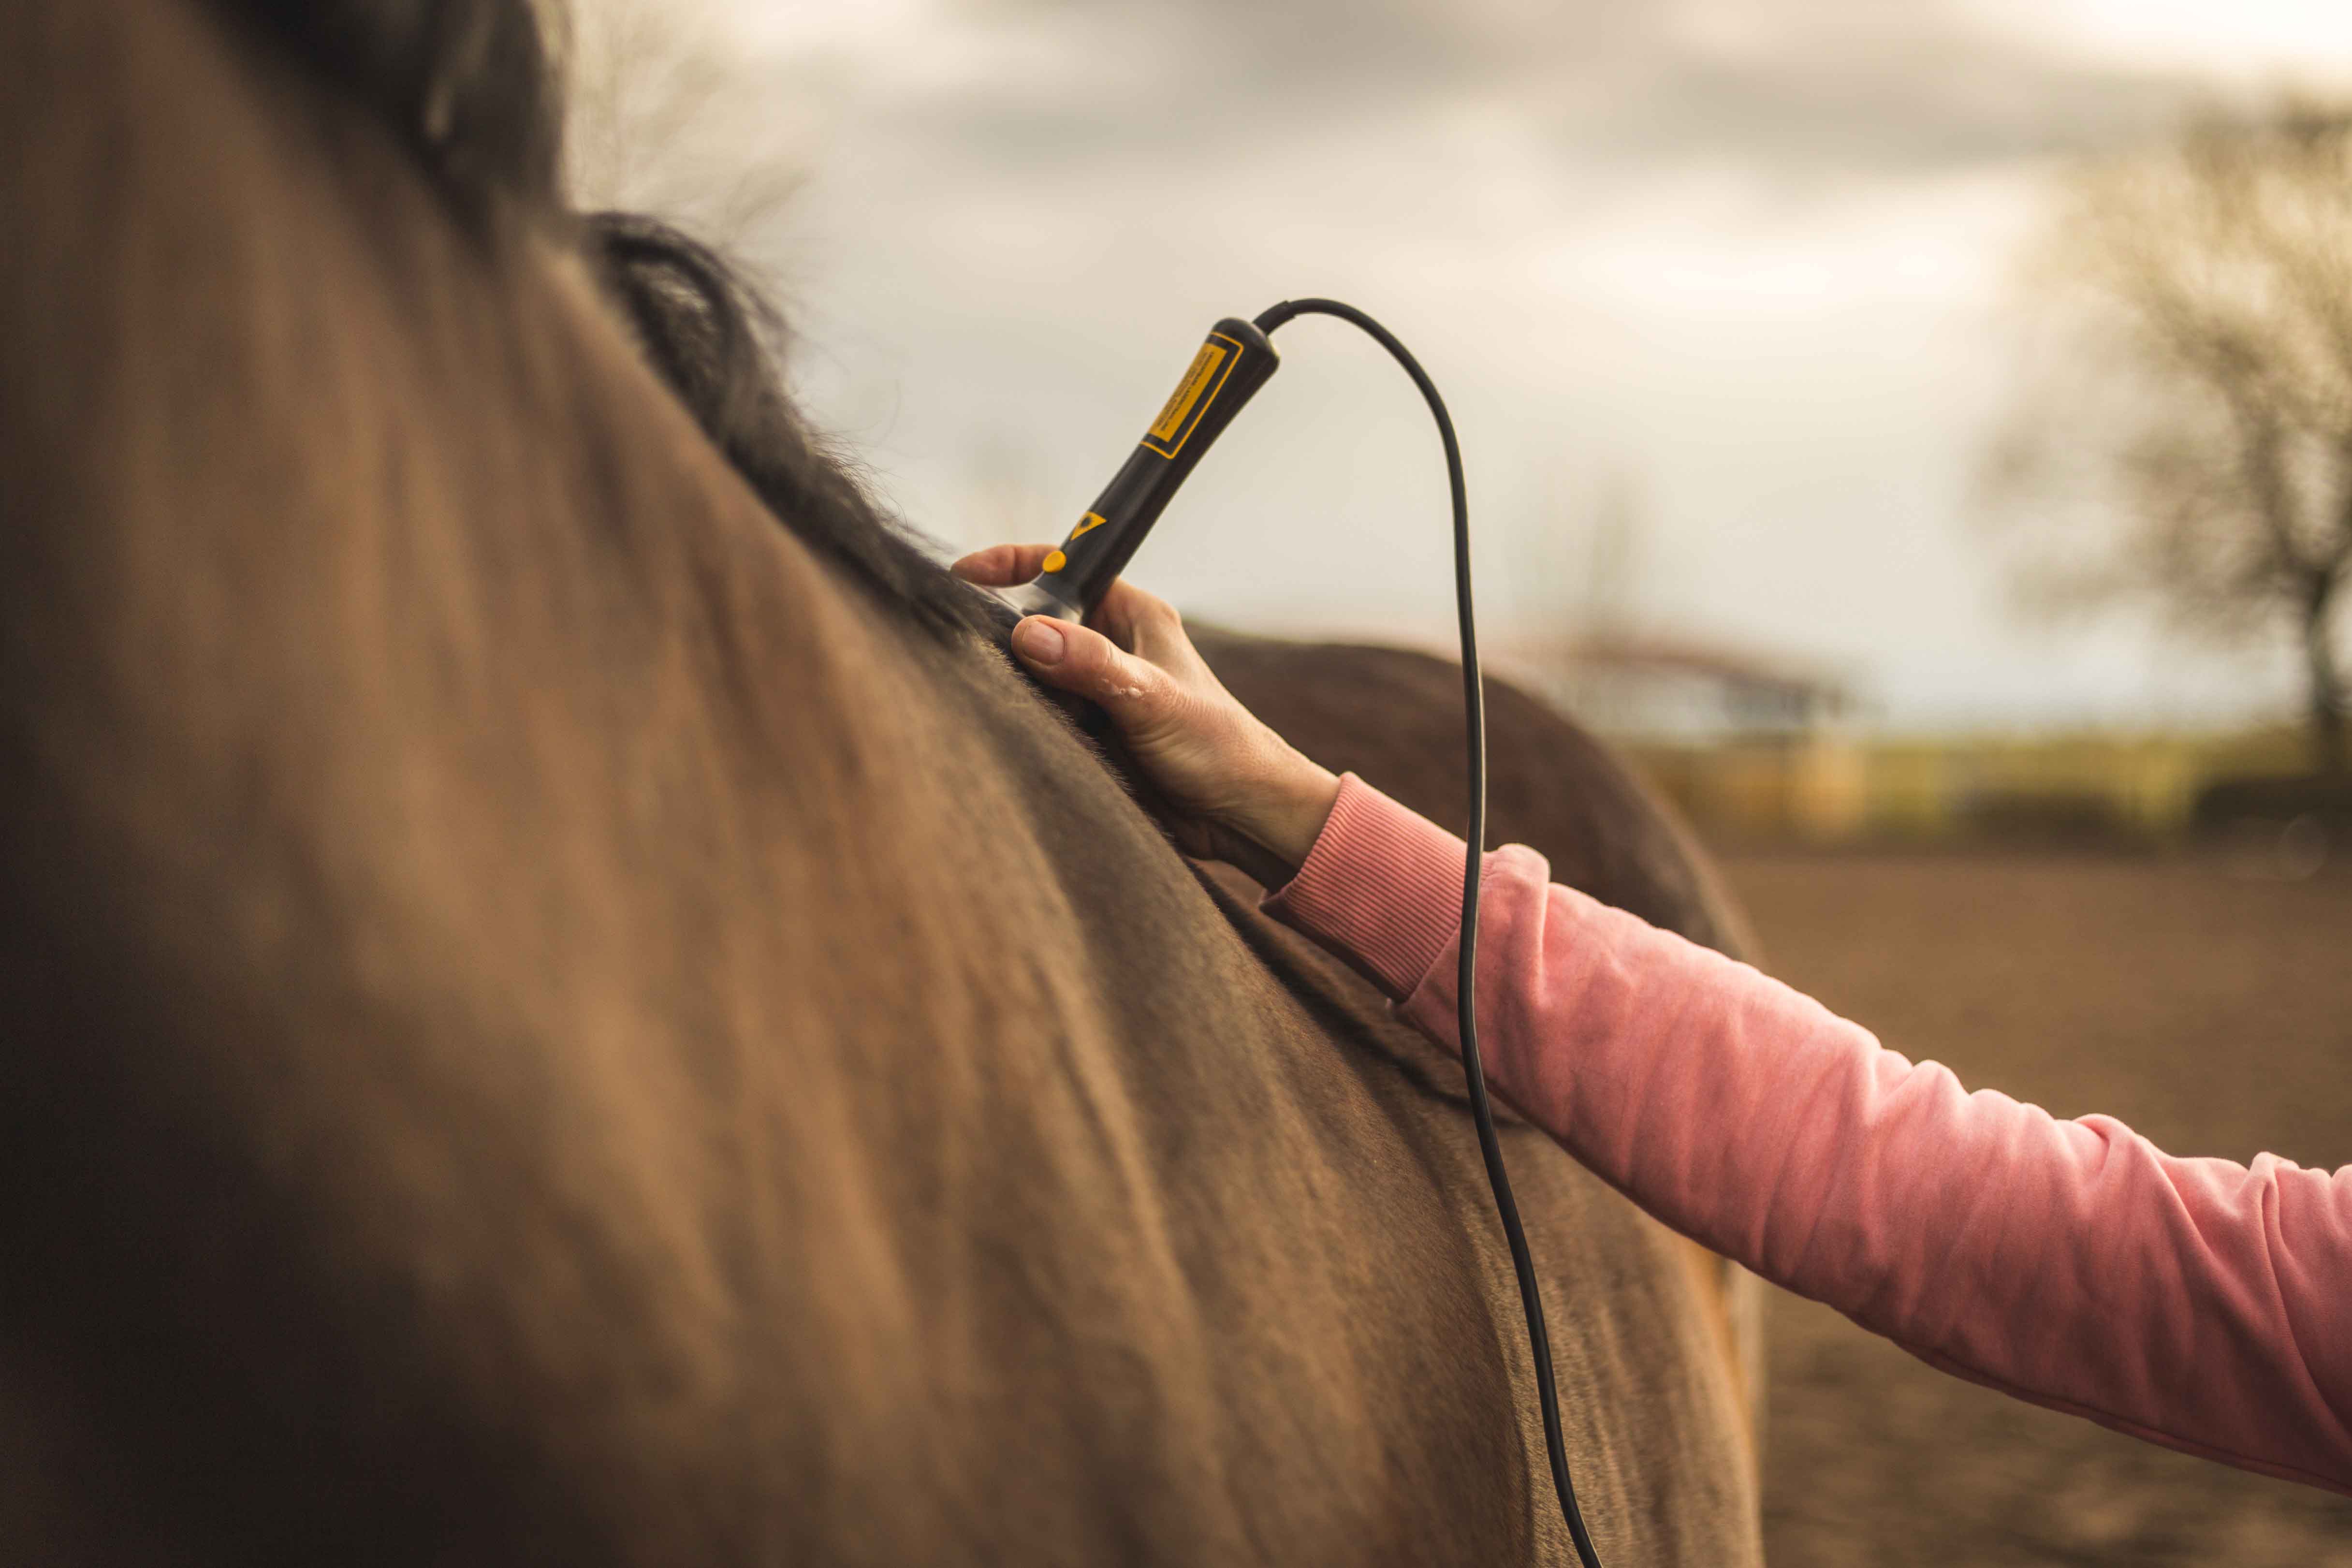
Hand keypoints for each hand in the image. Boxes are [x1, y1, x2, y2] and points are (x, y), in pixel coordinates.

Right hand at [953, 544, 1340, 885]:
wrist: (1242, 817)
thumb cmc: (1219, 748)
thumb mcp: (1153, 699)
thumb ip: (1093, 665)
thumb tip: (1028, 634)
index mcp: (1132, 616)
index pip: (1062, 568)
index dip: (1011, 565)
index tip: (963, 576)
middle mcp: (1111, 647)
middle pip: (1037, 624)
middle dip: (1004, 638)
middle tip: (970, 655)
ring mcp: (1096, 692)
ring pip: (1033, 676)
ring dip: (1015, 689)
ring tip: (993, 701)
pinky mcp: (1090, 734)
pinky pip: (1041, 720)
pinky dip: (1027, 726)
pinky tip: (1016, 737)